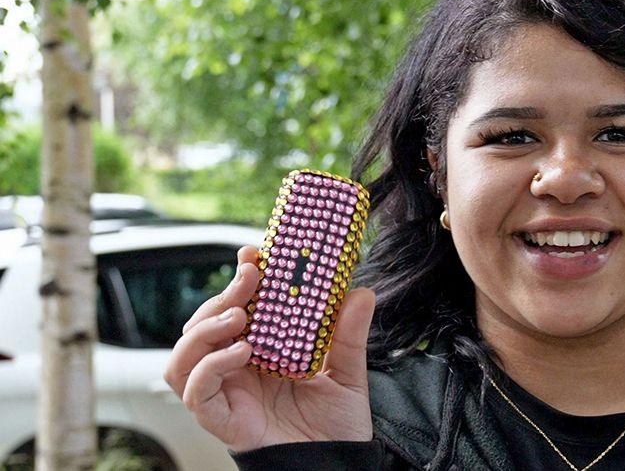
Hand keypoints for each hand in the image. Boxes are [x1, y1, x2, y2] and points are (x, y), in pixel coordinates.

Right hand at [163, 245, 375, 452]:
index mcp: (260, 352)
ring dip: (204, 329)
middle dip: (221, 296)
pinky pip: (195, 392)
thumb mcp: (348, 371)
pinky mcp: (221, 420)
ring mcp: (225, 394)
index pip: (235, 308)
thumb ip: (348, 334)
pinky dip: (210, 367)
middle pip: (204, 325)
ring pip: (185, 356)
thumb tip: (360, 292)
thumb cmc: (336, 424)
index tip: (254, 255)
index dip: (237, 280)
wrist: (338, 465)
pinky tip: (241, 353)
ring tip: (239, 317)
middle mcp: (236, 369)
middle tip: (250, 278)